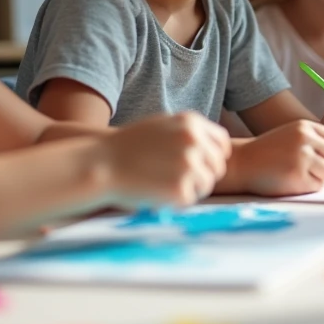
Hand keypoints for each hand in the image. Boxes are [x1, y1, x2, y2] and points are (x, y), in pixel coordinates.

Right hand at [102, 113, 230, 205]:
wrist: (101, 165)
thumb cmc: (127, 147)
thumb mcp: (161, 125)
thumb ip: (188, 132)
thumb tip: (213, 147)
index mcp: (191, 123)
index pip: (221, 143)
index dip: (214, 156)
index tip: (204, 165)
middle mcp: (195, 142)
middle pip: (217, 166)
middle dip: (203, 175)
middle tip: (180, 180)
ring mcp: (189, 166)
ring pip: (207, 184)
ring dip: (191, 189)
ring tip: (165, 185)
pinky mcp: (181, 190)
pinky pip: (191, 199)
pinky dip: (177, 201)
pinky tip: (157, 193)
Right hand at [233, 120, 323, 195]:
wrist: (242, 163)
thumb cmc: (266, 152)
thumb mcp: (290, 135)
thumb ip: (311, 140)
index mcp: (304, 127)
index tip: (321, 159)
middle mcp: (305, 139)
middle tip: (313, 173)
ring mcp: (302, 157)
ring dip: (318, 178)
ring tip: (300, 176)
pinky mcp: (298, 175)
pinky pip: (317, 185)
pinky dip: (309, 187)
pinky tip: (293, 183)